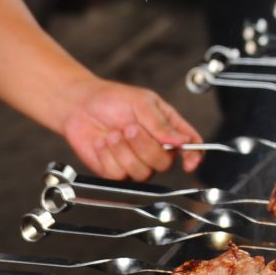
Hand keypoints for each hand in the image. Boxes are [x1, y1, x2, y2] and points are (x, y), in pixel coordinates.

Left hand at [59, 78, 201, 180]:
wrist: (80, 107)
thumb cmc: (113, 99)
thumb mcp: (141, 103)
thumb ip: (162, 124)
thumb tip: (182, 140)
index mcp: (167, 128)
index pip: (190, 146)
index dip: (194, 156)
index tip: (190, 162)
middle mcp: (154, 148)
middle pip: (165, 163)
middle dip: (145, 146)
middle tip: (130, 128)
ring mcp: (136, 161)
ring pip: (142, 172)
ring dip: (125, 151)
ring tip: (113, 134)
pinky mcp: (116, 171)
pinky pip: (119, 174)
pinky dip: (108, 156)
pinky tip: (103, 142)